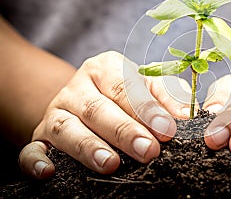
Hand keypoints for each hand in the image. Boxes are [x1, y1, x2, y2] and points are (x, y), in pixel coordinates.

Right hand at [19, 51, 192, 178]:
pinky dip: (36, 161)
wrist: (85, 100)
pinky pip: (31, 149)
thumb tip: (187, 115)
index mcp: (105, 68)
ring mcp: (56, 112)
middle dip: (124, 131)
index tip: (167, 130)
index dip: (147, 109)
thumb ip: (167, 96)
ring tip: (110, 164)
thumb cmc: (125, 95)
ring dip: (88, 146)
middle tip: (148, 150)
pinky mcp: (39, 136)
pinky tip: (50, 173)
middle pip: (98, 108)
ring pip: (68, 128)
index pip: (126, 87)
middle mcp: (77, 87)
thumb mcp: (147, 87)